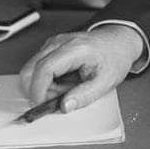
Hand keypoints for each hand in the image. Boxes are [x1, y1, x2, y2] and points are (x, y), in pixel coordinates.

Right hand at [18, 25, 143, 111]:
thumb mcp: (105, 82)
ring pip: (31, 69)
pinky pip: (38, 67)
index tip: (41, 105)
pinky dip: (46, 80)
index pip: (45, 68)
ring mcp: (54, 43)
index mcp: (75, 49)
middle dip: (38, 90)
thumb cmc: (114, 57)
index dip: (38, 90)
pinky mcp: (51, 47)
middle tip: (58, 98)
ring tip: (67, 88)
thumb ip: (84, 96)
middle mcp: (60, 42)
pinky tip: (64, 81)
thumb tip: (64, 106)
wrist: (118, 41)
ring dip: (43, 86)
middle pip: (30, 69)